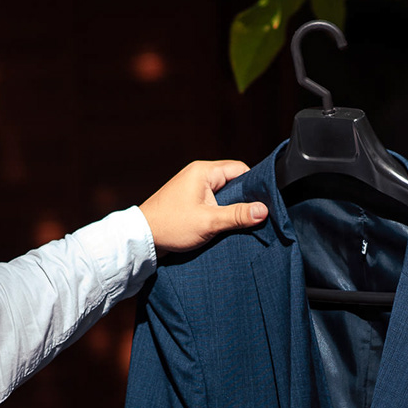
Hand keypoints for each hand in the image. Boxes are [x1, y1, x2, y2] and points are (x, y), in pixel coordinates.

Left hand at [138, 160, 268, 254]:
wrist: (143, 238)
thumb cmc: (172, 226)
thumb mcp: (209, 221)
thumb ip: (238, 215)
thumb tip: (263, 210)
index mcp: (204, 171)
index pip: (240, 169)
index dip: (255, 185)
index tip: (264, 203)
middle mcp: (199, 174)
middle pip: (233, 181)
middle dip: (244, 198)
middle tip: (254, 215)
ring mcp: (193, 187)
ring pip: (224, 192)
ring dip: (232, 207)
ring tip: (240, 222)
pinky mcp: (190, 199)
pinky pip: (213, 201)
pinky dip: (220, 211)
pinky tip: (225, 225)